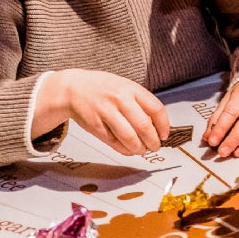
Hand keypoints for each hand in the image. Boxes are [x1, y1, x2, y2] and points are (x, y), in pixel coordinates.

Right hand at [37, 69, 168, 155]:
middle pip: (143, 125)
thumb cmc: (104, 88)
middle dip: (152, 140)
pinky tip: (129, 150)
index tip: (165, 134)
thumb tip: (156, 124)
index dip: (163, 125)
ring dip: (139, 148)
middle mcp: (120, 100)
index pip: (156, 109)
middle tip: (156, 146)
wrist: (74, 88)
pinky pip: (113, 142)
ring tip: (142, 150)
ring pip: (128, 136)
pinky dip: (123, 149)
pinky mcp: (95, 126)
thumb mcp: (126, 87)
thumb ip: (140, 102)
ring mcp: (106, 113)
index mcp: (132, 89)